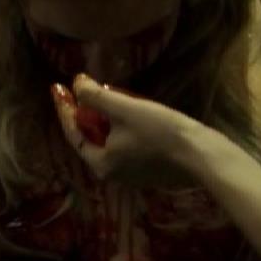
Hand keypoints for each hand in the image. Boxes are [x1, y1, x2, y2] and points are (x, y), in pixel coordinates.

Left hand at [51, 74, 204, 188]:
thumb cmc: (160, 132)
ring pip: (110, 142)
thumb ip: (96, 97)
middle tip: (81, 89)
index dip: (65, 108)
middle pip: (91, 139)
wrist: (201, 155)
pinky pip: (126, 146)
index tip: (59, 86)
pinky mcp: (149, 170)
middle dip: (85, 113)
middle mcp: (113, 174)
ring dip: (104, 119)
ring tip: (105, 95)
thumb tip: (76, 84)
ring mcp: (132, 175)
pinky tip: (129, 111)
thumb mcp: (125, 109)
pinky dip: (121, 128)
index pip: (74, 134)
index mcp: (102, 164)